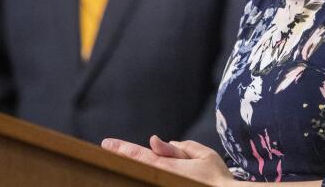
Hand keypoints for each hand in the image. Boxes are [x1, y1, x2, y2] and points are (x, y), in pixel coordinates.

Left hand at [102, 135, 235, 186]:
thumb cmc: (217, 178)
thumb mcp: (203, 155)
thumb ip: (179, 148)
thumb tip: (157, 142)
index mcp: (166, 167)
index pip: (138, 154)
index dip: (121, 148)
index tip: (106, 143)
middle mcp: (161, 179)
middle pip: (138, 165)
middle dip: (125, 157)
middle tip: (109, 149)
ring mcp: (163, 186)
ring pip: (148, 175)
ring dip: (141, 166)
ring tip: (140, 160)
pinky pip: (157, 181)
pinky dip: (152, 175)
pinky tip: (153, 173)